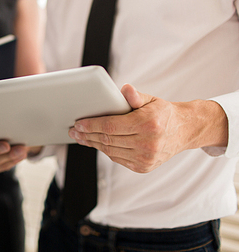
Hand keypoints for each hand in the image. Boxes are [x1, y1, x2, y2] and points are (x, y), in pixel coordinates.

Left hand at [69, 84, 227, 172]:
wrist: (184, 131)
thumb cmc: (162, 112)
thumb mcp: (151, 100)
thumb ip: (135, 96)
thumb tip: (124, 89)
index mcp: (148, 124)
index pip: (111, 126)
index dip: (91, 125)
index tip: (78, 123)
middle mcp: (148, 143)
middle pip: (108, 140)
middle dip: (87, 135)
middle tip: (73, 131)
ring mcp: (146, 158)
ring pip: (110, 151)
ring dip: (92, 144)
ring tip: (80, 137)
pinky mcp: (143, 167)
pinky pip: (117, 158)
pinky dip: (105, 150)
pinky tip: (95, 143)